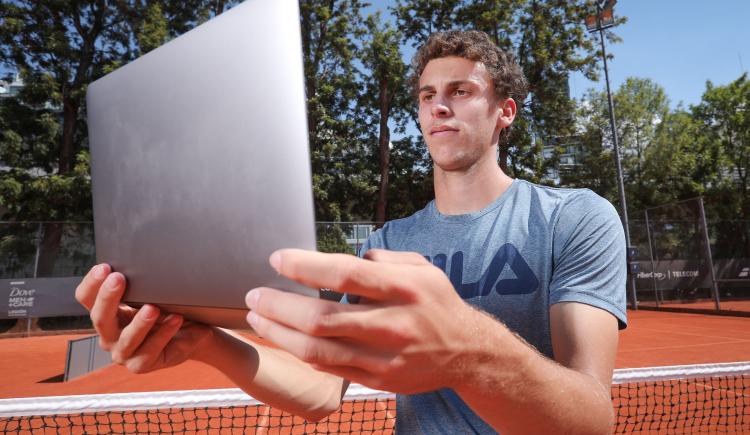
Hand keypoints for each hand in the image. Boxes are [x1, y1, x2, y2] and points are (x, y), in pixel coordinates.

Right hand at [75, 264, 212, 373]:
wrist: (191, 334)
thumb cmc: (167, 310)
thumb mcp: (152, 295)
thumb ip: (143, 284)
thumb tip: (146, 263)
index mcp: (106, 313)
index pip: (86, 298)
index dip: (92, 283)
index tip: (105, 267)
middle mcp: (109, 334)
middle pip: (99, 318)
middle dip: (108, 297)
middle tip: (119, 279)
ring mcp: (123, 352)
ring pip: (127, 338)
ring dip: (140, 322)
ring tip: (153, 308)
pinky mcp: (141, 364)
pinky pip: (151, 350)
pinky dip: (164, 333)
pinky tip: (176, 319)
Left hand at [245, 249, 480, 393]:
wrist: (468, 352)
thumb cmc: (437, 302)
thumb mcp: (420, 267)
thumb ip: (382, 258)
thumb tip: (342, 258)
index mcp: (404, 288)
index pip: (346, 274)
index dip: (306, 266)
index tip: (277, 259)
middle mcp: (393, 323)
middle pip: (323, 318)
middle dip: (279, 306)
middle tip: (254, 295)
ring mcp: (385, 356)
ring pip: (319, 350)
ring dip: (280, 334)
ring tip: (257, 318)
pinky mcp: (379, 379)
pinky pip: (330, 368)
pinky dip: (301, 353)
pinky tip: (284, 338)